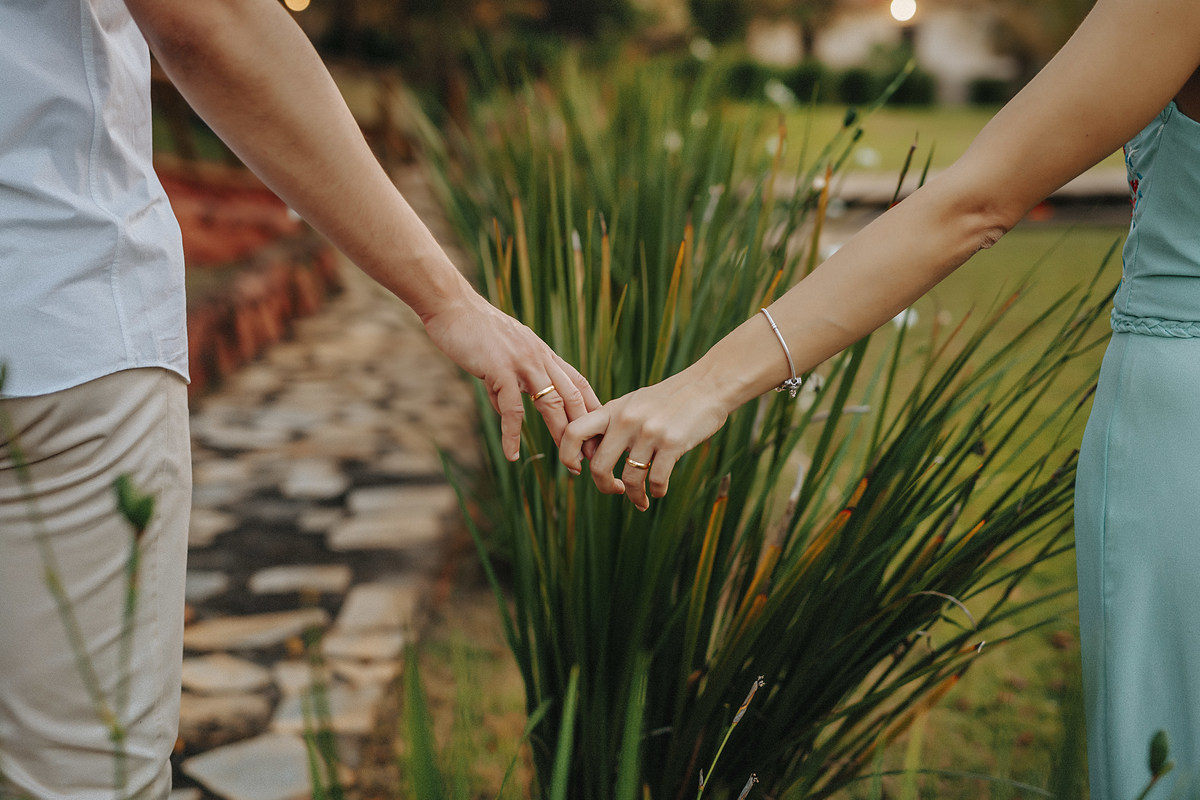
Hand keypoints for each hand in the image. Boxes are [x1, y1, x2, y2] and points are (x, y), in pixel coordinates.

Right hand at [422, 293, 598, 461]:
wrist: (452, 305)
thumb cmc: (472, 329)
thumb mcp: (501, 355)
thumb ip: (508, 381)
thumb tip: (506, 408)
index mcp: (543, 354)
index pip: (577, 383)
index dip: (592, 409)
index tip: (600, 433)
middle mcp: (540, 357)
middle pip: (573, 397)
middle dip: (585, 429)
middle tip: (593, 457)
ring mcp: (522, 363)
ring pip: (552, 404)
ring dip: (562, 435)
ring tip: (569, 462)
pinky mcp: (500, 369)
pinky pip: (512, 408)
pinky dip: (512, 434)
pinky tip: (512, 454)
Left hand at [558, 369, 730, 509]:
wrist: (708, 385)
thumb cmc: (671, 398)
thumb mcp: (635, 402)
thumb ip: (614, 423)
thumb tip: (593, 452)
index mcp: (613, 409)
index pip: (574, 432)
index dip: (567, 455)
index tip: (577, 470)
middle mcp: (627, 420)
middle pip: (599, 466)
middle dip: (603, 486)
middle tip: (614, 490)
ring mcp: (649, 432)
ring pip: (631, 478)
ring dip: (634, 496)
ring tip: (641, 501)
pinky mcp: (673, 443)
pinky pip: (656, 479)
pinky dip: (656, 491)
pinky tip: (658, 491)